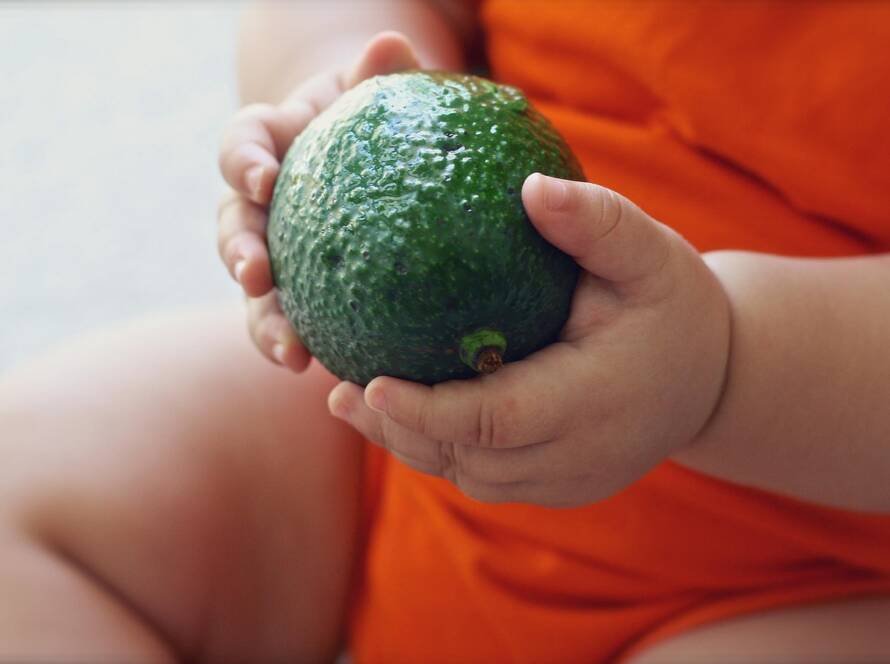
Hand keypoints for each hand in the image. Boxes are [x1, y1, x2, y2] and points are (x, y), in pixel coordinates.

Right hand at [217, 32, 420, 370]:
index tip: (261, 178)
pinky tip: (326, 372)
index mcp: (275, 145)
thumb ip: (382, 77)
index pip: (244, 144)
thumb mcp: (380, 97)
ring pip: (255, 290)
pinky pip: (294, 321)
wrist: (380, 163)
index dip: (244, 160)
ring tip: (291, 351)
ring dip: (264, 319)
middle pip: (233, 225)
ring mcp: (279, 251)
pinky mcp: (301, 292)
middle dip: (237, 251)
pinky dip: (300, 345)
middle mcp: (265, 203)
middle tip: (255, 274)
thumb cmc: (379, 122)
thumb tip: (391, 45)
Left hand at [328, 174, 731, 506]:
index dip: (431, 410)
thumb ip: (597, 222)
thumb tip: (530, 187)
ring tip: (353, 404)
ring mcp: (571, 480)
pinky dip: (440, 452)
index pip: (501, 420)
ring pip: (473, 476)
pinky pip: (488, 479)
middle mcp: (582, 454)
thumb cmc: (674, 305)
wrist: (712, 377)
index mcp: (600, 399)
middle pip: (472, 458)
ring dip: (411, 445)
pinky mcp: (562, 486)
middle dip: (400, 431)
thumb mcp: (651, 253)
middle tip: (337, 393)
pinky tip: (402, 419)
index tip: (367, 382)